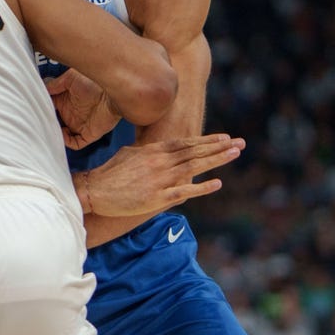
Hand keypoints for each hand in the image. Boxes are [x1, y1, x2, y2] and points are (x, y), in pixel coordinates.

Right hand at [45, 68, 121, 149]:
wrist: (112, 93)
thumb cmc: (95, 82)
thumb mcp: (71, 78)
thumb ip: (55, 84)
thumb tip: (42, 90)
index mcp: (66, 101)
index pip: (49, 108)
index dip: (42, 109)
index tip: (34, 108)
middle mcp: (71, 114)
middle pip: (54, 123)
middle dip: (45, 123)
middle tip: (37, 121)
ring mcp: (79, 125)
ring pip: (62, 135)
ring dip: (54, 134)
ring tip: (47, 129)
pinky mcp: (88, 134)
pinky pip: (75, 144)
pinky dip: (66, 142)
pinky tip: (61, 134)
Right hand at [84, 134, 244, 217]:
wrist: (94, 191)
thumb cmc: (109, 174)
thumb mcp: (128, 154)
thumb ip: (146, 151)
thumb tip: (155, 149)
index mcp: (153, 151)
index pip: (186, 143)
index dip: (206, 140)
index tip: (224, 137)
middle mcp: (160, 162)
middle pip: (195, 152)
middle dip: (219, 147)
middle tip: (240, 143)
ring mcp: (160, 179)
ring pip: (194, 167)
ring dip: (216, 160)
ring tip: (235, 154)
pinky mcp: (158, 197)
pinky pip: (185, 190)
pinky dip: (202, 187)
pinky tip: (217, 183)